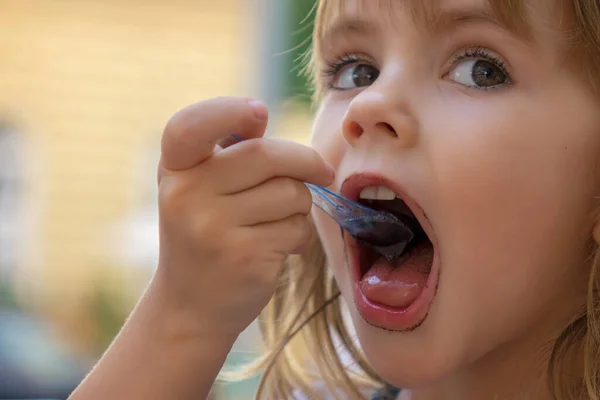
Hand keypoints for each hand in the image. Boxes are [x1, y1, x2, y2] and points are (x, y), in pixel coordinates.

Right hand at [154, 97, 333, 338]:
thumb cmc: (205, 235)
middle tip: (323, 172)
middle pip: (267, 155)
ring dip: (301, 204)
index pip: (189, 126)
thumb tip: (259, 117)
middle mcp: (187, 196)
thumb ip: (226, 153)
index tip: (260, 113)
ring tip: (280, 222)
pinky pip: (298, 226)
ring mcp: (214, 228)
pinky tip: (280, 248)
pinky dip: (300, 234)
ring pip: (292, 192)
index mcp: (174, 171)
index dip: (227, 111)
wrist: (191, 306)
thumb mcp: (199, 190)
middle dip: (306, 161)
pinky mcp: (245, 257)